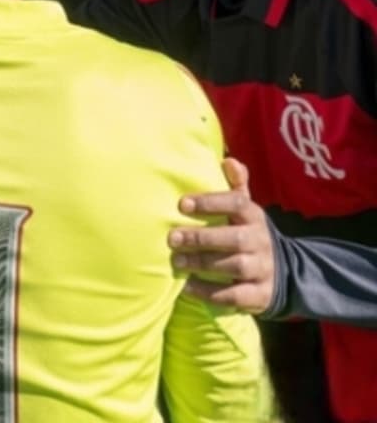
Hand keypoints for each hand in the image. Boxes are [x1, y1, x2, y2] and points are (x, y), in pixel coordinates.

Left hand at [168, 158, 275, 313]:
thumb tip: (228, 160)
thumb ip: (236, 188)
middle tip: (172, 237)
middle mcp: (260, 241)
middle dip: (201, 238)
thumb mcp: (247, 211)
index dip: (211, 203)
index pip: (238, 203)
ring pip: (233, 266)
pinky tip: (187, 287)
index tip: (182, 204)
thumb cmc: (249, 234)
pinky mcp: (259, 295)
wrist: (285, 273)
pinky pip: (234, 295)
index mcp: (254, 217)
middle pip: (234, 238)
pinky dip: (209, 292)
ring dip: (202, 264)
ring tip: (176, 261)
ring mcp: (262, 269)